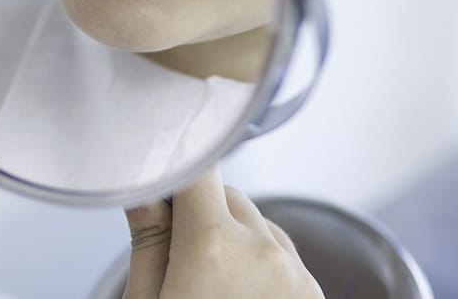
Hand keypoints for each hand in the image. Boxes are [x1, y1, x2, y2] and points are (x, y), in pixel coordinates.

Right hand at [122, 166, 322, 298]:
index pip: (199, 171)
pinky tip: (240, 295)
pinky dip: (263, 266)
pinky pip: (285, 257)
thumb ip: (149, 241)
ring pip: (260, 226)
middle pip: (229, 198)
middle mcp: (263, 254)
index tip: (167, 177)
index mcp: (213, 248)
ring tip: (213, 285)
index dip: (180, 171)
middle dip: (203, 215)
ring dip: (238, 240)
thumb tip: (143, 193)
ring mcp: (296, 276)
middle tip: (179, 257)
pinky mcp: (314, 296)